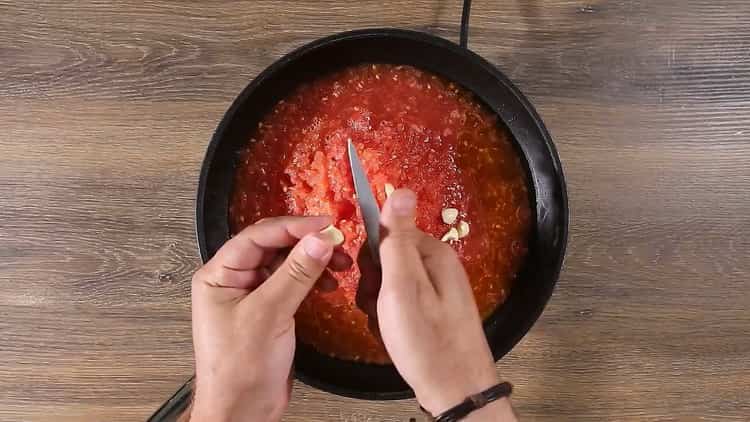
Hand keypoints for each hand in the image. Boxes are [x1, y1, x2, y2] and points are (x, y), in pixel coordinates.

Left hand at [190, 216, 349, 421]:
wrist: (241, 411)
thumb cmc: (238, 371)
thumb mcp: (269, 315)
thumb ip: (295, 274)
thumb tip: (319, 241)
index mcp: (219, 275)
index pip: (258, 236)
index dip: (293, 227)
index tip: (325, 225)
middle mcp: (233, 281)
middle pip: (273, 247)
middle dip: (306, 243)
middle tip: (337, 242)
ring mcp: (251, 296)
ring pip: (285, 264)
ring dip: (313, 261)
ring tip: (339, 263)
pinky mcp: (268, 312)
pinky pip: (291, 284)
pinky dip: (311, 281)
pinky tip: (328, 284)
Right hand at [377, 189, 515, 419]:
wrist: (456, 391)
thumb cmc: (427, 342)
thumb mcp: (404, 287)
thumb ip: (398, 239)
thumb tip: (400, 189)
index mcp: (434, 253)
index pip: (387, 234)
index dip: (370, 261)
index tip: (373, 286)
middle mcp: (439, 265)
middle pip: (388, 258)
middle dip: (375, 285)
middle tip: (380, 309)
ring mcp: (438, 288)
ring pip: (391, 283)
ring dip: (380, 304)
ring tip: (388, 325)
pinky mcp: (434, 309)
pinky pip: (401, 302)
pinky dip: (391, 318)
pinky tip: (395, 334)